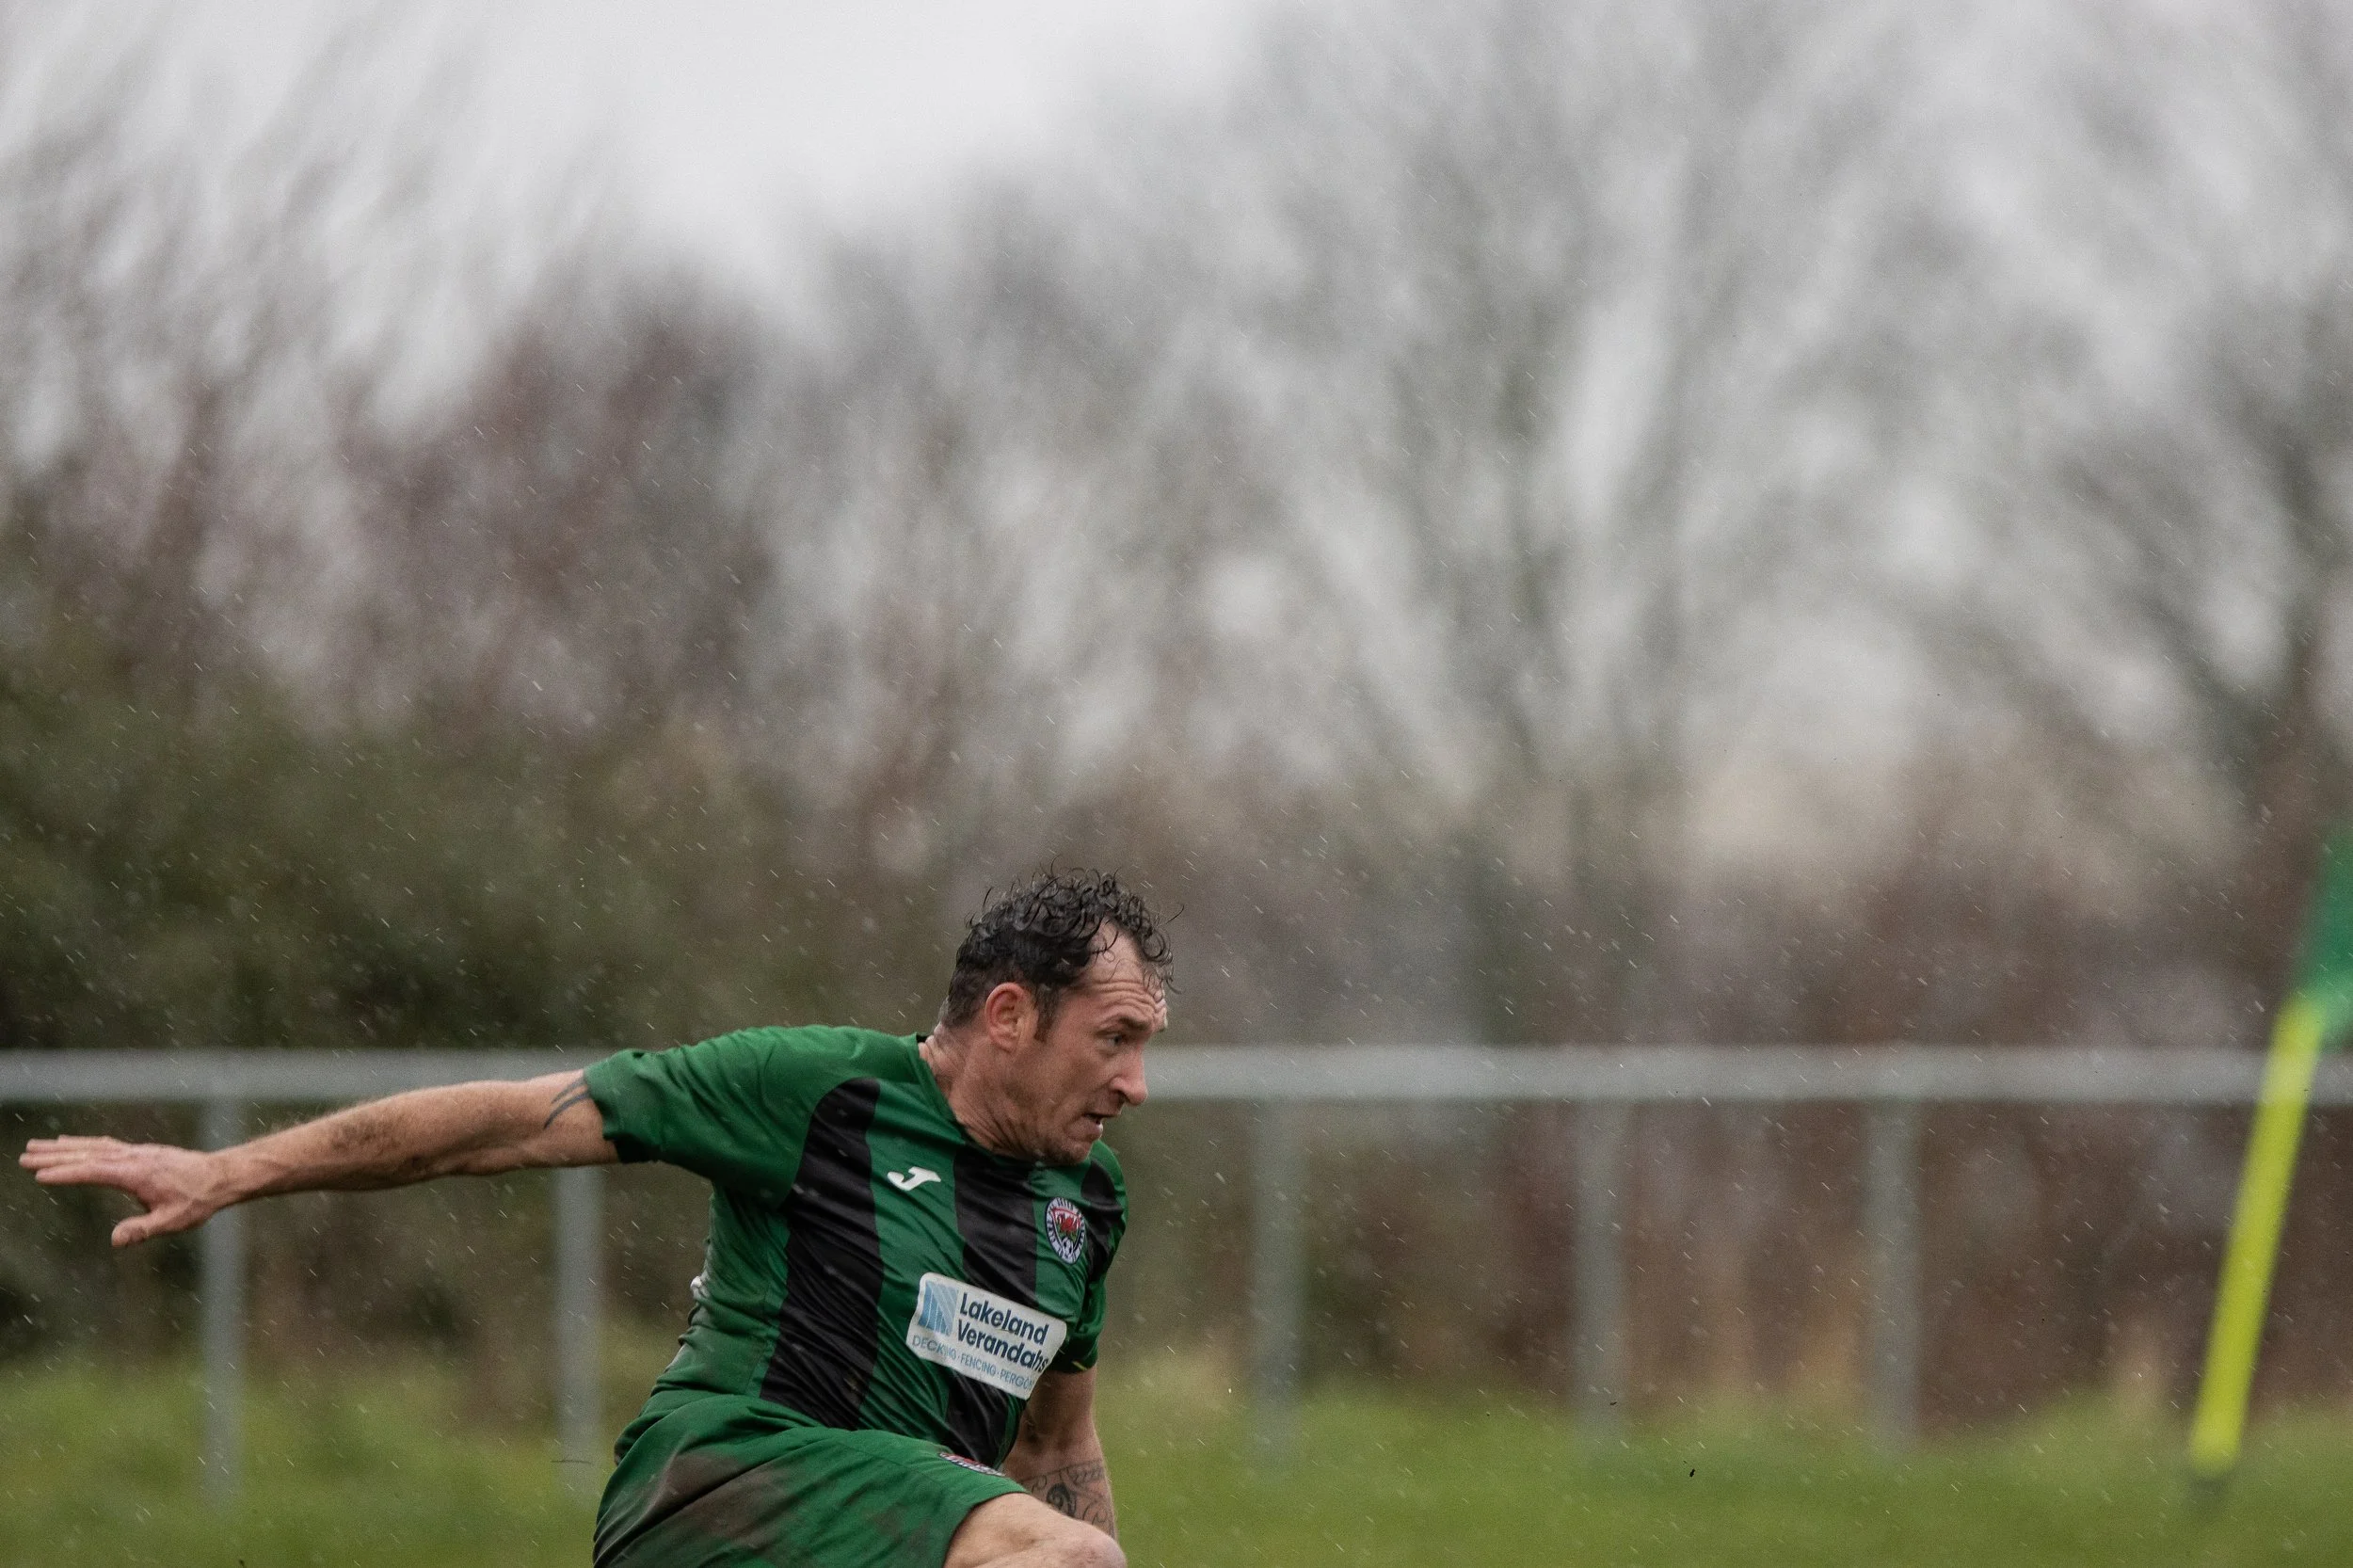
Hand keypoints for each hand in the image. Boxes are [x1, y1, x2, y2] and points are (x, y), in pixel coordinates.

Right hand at [18, 1137, 229, 1245]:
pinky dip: (85, 1144)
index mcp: (136, 1174)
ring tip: (37, 1146)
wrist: (221, 1176)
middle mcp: (133, 1158)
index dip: (66, 1173)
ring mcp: (137, 1152)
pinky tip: (72, 1145)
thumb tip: (115, 1240)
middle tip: (24, 1156)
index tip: (39, 1175)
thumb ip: (143, 1229)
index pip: (93, 1171)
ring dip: (65, 1146)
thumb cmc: (198, 1200)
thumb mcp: (172, 1221)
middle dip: (54, 1156)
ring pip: (94, 1146)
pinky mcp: (141, 1152)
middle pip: (87, 1154)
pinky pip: (106, 1145)